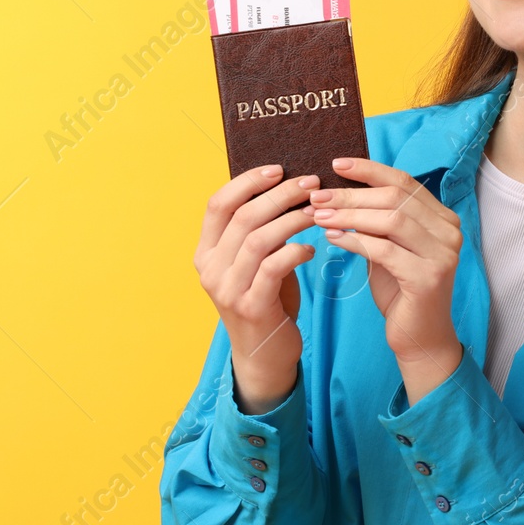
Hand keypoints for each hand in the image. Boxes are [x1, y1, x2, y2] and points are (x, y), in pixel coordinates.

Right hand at [195, 165, 319, 413]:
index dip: (247, 182)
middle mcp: (210, 268)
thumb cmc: (266, 298)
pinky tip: (312, 248)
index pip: (217, 204)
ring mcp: (227, 289)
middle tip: (311, 184)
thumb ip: (258, 231)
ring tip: (317, 210)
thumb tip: (284, 185)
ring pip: (258, 238)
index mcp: (206, 251)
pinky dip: (295, 250)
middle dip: (280, 195)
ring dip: (292, 218)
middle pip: (243, 216)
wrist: (265, 355)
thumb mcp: (253, 262)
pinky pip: (274, 266)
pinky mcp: (251, 306)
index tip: (278, 169)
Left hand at [310, 157, 463, 400]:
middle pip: (396, 198)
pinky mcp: (429, 277)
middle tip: (316, 195)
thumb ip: (378, 220)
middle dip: (351, 194)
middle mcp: (449, 231)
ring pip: (391, 219)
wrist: (419, 337)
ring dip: (349, 215)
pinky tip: (332, 239)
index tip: (336, 164)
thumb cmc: (400, 290)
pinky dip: (354, 240)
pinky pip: (384, 250)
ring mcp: (443, 254)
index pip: (405, 182)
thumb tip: (339, 189)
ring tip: (318, 215)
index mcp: (442, 218)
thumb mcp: (390, 247)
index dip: (369, 170)